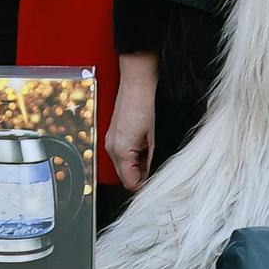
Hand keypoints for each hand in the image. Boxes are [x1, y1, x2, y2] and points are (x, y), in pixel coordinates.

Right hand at [105, 51, 158, 190]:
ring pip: (124, 166)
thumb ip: (152, 161)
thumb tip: (153, 176)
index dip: (144, 185)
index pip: (130, 183)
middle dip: (141, 175)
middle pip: (125, 176)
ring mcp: (110, 141)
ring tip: (151, 150)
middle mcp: (111, 148)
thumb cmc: (145, 105)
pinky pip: (122, 154)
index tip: (156, 181)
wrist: (137, 83)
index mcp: (121, 151)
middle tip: (157, 165)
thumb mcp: (154, 138)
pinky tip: (144, 143)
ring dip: (137, 164)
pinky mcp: (113, 135)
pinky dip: (133, 154)